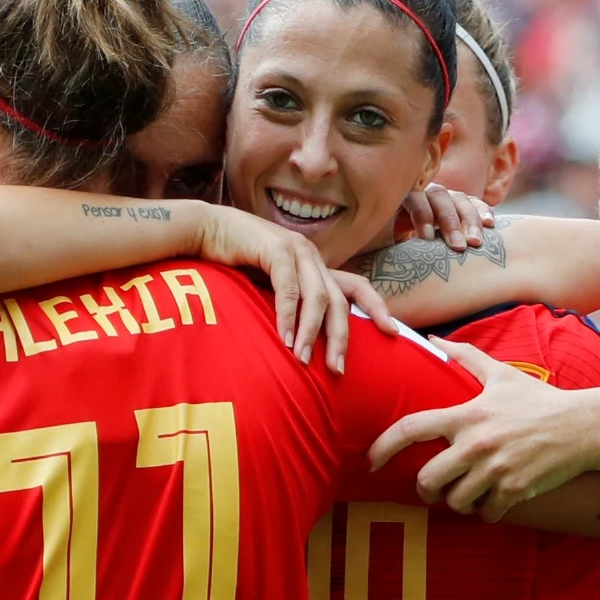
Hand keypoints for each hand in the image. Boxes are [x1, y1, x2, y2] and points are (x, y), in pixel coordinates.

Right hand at [193, 203, 400, 371]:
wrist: (206, 230)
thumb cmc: (235, 262)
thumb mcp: (268, 285)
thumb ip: (288, 304)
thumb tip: (301, 341)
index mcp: (315, 265)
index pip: (356, 285)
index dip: (377, 307)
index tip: (392, 331)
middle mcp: (311, 256)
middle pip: (340, 301)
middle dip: (341, 337)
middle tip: (338, 369)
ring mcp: (296, 250)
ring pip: (317, 297)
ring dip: (312, 332)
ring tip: (305, 361)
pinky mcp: (275, 249)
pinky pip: (288, 289)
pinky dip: (288, 317)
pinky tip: (285, 339)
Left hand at [370, 341, 599, 520]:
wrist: (584, 427)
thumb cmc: (541, 400)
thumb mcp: (502, 375)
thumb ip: (466, 357)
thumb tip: (434, 338)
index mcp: (467, 415)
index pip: (411, 428)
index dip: (383, 446)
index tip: (370, 462)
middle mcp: (475, 444)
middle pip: (427, 480)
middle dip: (427, 490)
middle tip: (436, 488)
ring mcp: (494, 469)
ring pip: (455, 501)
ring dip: (459, 502)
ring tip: (472, 492)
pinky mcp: (514, 490)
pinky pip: (485, 513)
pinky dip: (487, 512)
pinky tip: (496, 501)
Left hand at [393, 183, 495, 251]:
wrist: (412, 239)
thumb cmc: (394, 241)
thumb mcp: (385, 240)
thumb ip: (385, 241)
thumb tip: (380, 256)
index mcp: (406, 198)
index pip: (415, 200)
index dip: (422, 216)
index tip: (427, 239)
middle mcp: (428, 192)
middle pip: (441, 199)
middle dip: (450, 223)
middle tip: (458, 247)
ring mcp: (448, 196)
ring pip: (461, 200)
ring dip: (470, 221)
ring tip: (475, 243)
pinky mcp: (464, 203)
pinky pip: (475, 203)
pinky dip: (483, 212)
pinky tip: (490, 225)